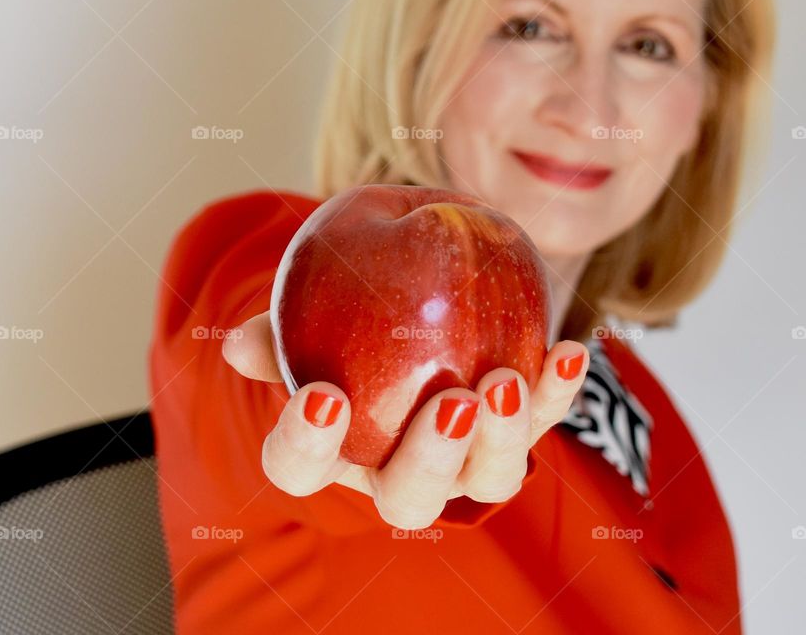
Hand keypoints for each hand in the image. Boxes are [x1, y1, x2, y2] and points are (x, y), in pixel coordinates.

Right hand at [222, 311, 588, 529]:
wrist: (414, 305)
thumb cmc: (347, 319)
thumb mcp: (309, 312)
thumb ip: (281, 329)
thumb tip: (236, 345)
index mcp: (337, 448)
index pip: (303, 468)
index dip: (307, 447)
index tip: (324, 398)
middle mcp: (401, 468)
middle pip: (409, 500)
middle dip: (430, 461)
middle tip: (449, 405)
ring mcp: (466, 457)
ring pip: (488, 478)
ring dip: (504, 437)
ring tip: (507, 380)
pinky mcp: (516, 427)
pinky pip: (545, 420)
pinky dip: (557, 389)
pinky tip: (568, 348)